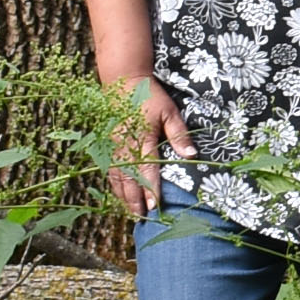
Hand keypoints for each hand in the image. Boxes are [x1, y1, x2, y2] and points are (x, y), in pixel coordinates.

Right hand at [107, 78, 191, 213]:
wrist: (123, 81)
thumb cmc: (150, 97)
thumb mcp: (169, 111)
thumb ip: (178, 134)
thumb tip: (191, 154)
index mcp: (141, 139)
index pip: (146, 170)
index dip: (150, 189)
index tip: (154, 206)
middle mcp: (124, 146)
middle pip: (129, 179)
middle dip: (135, 200)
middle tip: (142, 218)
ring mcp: (114, 147)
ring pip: (117, 177)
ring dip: (124, 196)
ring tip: (132, 213)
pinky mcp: (108, 145)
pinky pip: (110, 170)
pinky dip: (115, 185)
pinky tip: (120, 196)